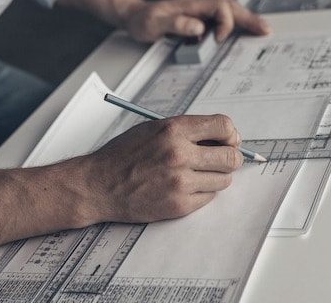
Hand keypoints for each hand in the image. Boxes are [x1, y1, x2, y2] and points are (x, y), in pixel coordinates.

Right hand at [75, 114, 244, 223]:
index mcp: (173, 130)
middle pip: (231, 157)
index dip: (231, 134)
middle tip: (224, 159)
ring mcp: (180, 182)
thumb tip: (222, 136)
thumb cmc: (123, 155)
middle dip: (232, 157)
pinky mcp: (179, 205)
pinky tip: (186, 186)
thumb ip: (186, 130)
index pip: (223, 126)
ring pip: (223, 179)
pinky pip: (209, 197)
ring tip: (199, 173)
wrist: (99, 185)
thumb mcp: (153, 129)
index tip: (229, 139)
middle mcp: (179, 154)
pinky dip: (203, 192)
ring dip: (217, 176)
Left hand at [120, 0, 269, 42]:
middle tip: (265, 30)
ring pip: (229, 9)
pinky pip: (222, 16)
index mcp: (191, 5)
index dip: (224, 22)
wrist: (132, 15)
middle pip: (230, 5)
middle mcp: (198, 5)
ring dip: (246, 18)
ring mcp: (199, 10)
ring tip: (262, 29)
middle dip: (248, 18)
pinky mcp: (199, 17)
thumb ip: (176, 24)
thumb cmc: (142, 20)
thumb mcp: (154, 24)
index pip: (218, 7)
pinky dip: (236, 21)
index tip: (217, 39)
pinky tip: (244, 30)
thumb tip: (199, 27)